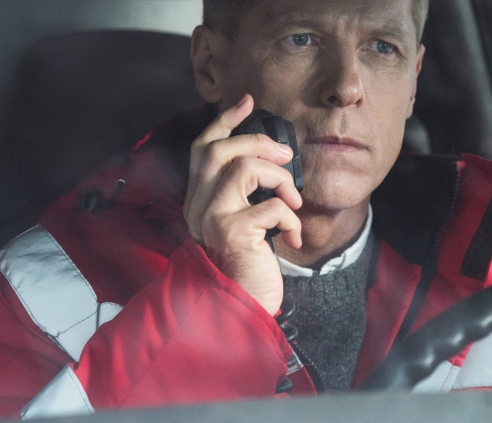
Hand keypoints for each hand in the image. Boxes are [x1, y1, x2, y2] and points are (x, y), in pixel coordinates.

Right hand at [184, 94, 303, 314]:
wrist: (242, 309)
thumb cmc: (248, 267)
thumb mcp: (245, 223)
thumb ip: (247, 194)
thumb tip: (274, 156)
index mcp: (199, 200)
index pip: (203, 148)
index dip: (225, 121)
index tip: (249, 102)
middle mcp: (197, 207)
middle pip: (218, 150)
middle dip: (256, 142)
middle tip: (286, 154)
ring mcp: (211, 219)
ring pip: (242, 169)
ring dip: (278, 178)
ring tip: (294, 201)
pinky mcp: (232, 234)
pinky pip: (269, 206)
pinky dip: (290, 216)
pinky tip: (293, 237)